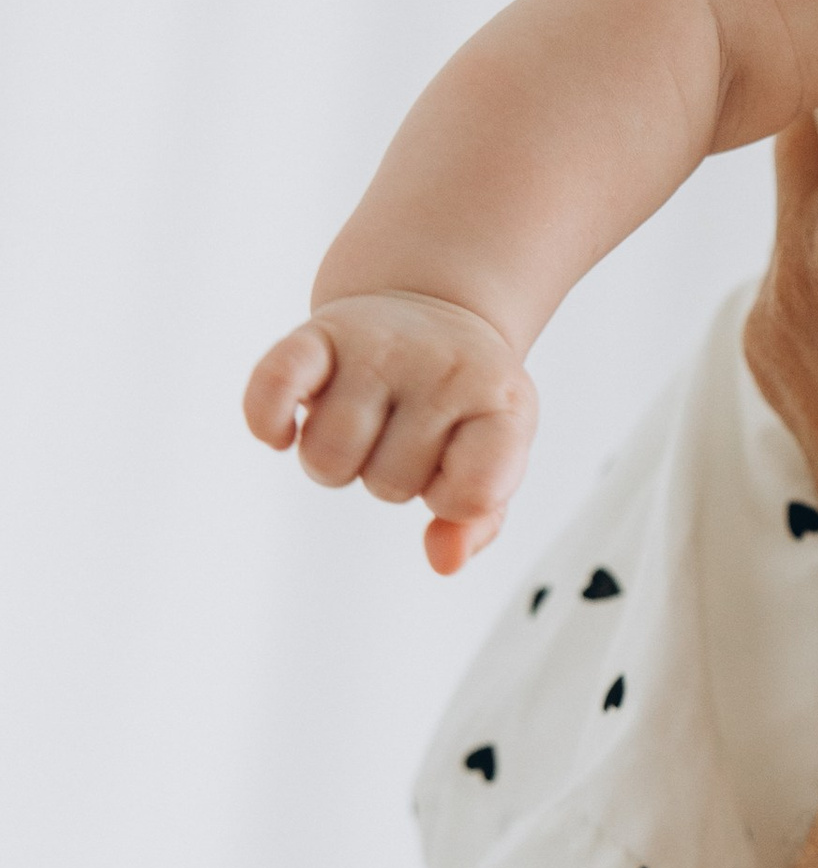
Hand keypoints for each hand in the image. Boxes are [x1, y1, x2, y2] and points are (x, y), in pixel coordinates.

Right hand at [243, 291, 536, 572]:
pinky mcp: (317, 335)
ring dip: (336, 461)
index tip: (455, 465)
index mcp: (499, 399)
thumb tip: (445, 563)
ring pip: (326, 458)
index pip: (472, 493)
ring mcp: (377, 348)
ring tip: (361, 423)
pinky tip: (283, 432)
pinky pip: (275, 385)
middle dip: (390, 475)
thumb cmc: (463, 398)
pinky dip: (267, 419)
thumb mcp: (495, 451)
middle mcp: (440, 367)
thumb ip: (478, 516)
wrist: (435, 305)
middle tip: (403, 433)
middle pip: (389, 484)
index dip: (453, 498)